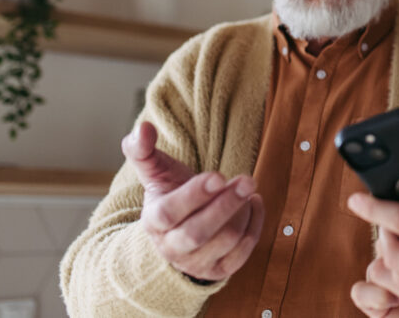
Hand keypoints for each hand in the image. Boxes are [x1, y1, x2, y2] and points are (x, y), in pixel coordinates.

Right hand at [121, 121, 264, 282]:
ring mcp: (195, 262)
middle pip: (198, 233)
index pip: (169, 212)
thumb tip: (143, 127)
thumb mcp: (156, 172)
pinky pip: (242, 253)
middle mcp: (171, 247)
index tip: (219, 175)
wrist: (179, 233)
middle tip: (248, 180)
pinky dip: (255, 226)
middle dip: (226, 205)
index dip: (194, 195)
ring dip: (242, 212)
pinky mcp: (217, 271)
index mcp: (153, 221)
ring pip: (225, 241)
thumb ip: (144, 149)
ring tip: (246, 189)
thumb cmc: (171, 194)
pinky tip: (254, 203)